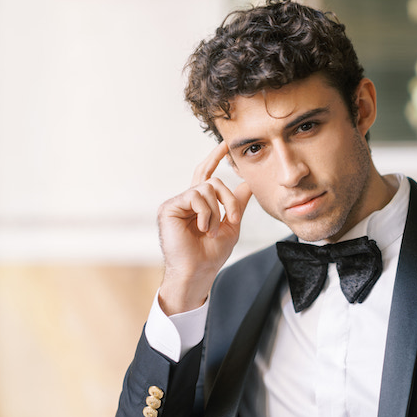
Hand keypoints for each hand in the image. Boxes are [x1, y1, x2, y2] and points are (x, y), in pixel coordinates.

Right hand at [157, 140, 251, 313]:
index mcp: (200, 204)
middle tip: (233, 218)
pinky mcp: (169, 207)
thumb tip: (247, 183)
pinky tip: (203, 229)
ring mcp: (177, 203)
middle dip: (228, 199)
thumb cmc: (211, 254)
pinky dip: (205, 213)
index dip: (215, 158)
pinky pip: (195, 196)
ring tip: (212, 231)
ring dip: (217, 212)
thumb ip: (237, 204)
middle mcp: (187, 200)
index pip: (207, 175)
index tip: (225, 145)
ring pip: (207, 189)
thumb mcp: (231, 226)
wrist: (198, 271)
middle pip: (212, 180)